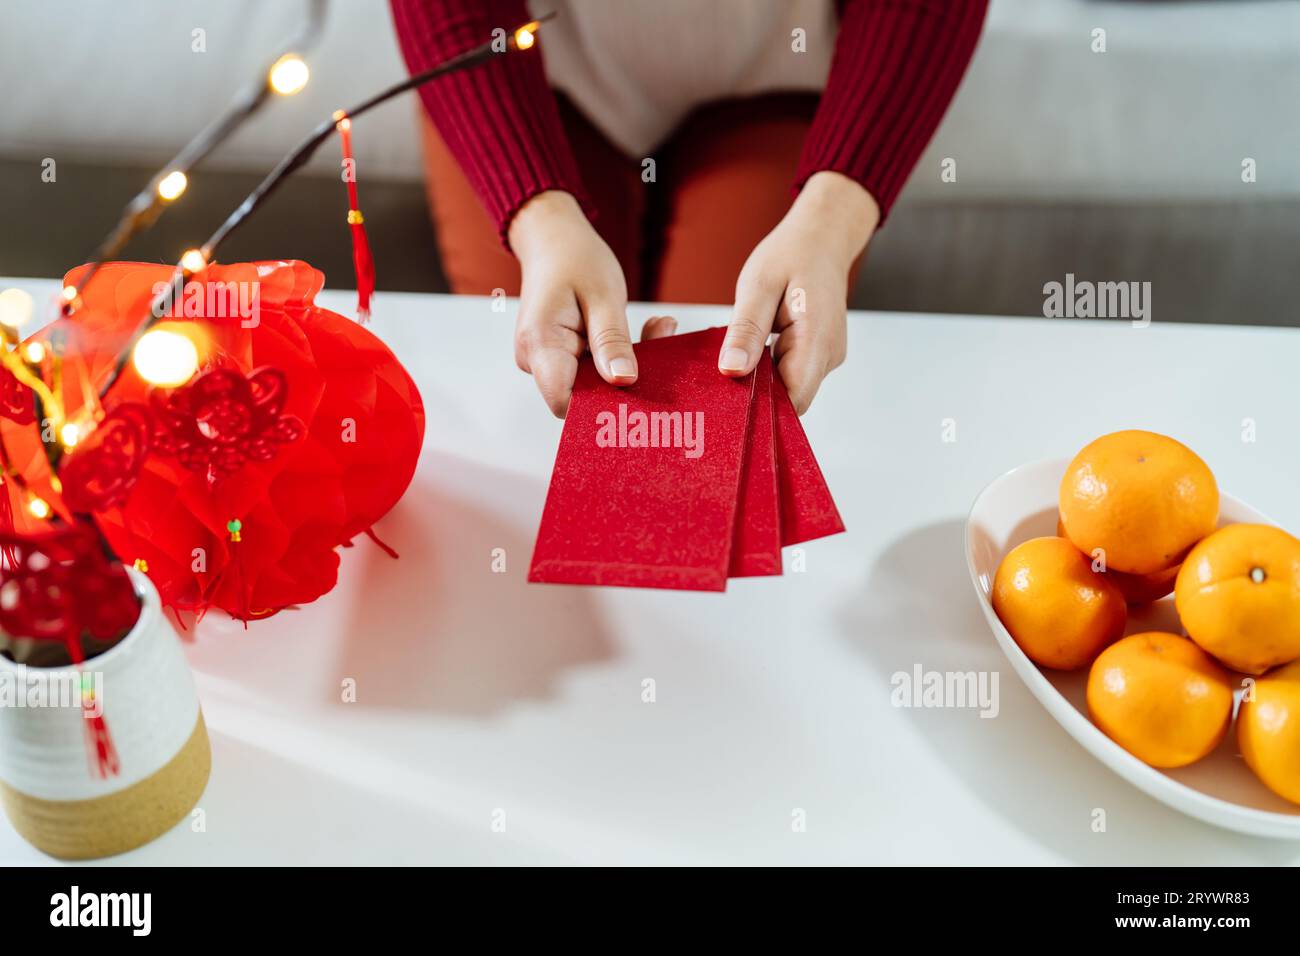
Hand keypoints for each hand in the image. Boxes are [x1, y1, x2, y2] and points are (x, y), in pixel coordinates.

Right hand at [508, 190, 638, 416]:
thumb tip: (624, 380)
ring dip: (629, 362)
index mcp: (540, 344)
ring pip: (595, 383)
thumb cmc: (573, 258)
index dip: (602, 404)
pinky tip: (645, 330)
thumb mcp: (603, 295)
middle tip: (662, 336)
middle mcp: (536, 359)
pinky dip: (621, 355)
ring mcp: (548, 360)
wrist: (553, 239)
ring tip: (657, 328)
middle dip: (628, 378)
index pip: (565, 402)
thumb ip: (612, 341)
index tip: (641, 383)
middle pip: (584, 394)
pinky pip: (595, 370)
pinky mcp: (562, 357)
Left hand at [719, 171, 879, 413]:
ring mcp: (825, 356)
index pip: (794, 401)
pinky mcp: (817, 353)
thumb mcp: (758, 286)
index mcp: (817, 339)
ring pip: (788, 387)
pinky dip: (768, 367)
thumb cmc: (792, 254)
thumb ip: (746, 330)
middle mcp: (828, 356)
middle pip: (790, 399)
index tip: (728, 399)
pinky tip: (752, 348)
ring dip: (761, 379)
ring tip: (737, 353)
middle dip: (756, 394)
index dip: (762, 408)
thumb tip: (731, 370)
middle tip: (722, 373)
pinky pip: (790, 373)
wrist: (822, 236)